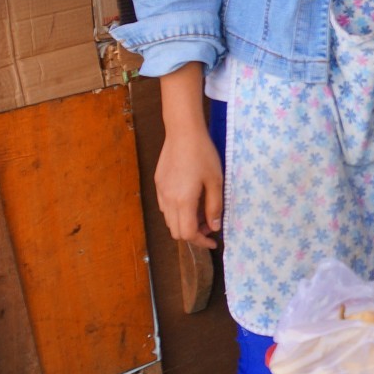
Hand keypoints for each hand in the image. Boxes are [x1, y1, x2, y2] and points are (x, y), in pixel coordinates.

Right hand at [155, 123, 223, 249]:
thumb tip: (214, 226)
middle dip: (194, 233)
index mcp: (183, 201)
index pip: (188, 233)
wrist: (183, 132)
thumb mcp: (216, 181)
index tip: (213, 241)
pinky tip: (190, 199)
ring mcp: (161, 192)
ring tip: (201, 210)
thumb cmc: (203, 155)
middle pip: (176, 231)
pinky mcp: (158, 184)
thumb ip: (215, 207)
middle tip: (210, 224)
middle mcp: (168, 200)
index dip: (201, 242)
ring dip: (185, 222)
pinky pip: (166, 207)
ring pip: (170, 220)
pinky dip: (178, 212)